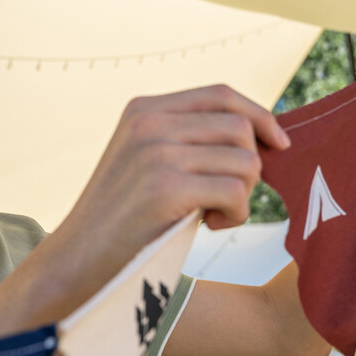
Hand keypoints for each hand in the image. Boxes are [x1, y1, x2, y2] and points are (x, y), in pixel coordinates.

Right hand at [59, 85, 289, 275]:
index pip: (220, 94)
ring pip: (244, 160)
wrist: (77, 261)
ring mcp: (155, 152)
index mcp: (143, 109)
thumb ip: (188, 139)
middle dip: (250, 166)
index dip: (258, 115)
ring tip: (213, 214)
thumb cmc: (123, 219)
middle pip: (239, 127)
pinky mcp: (164, 187)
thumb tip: (262, 134)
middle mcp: (148, 122)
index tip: (279, 143)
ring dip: (242, 195)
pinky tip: (210, 226)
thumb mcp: (146, 161)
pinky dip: (236, 214)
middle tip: (229, 197)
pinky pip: (235, 191)